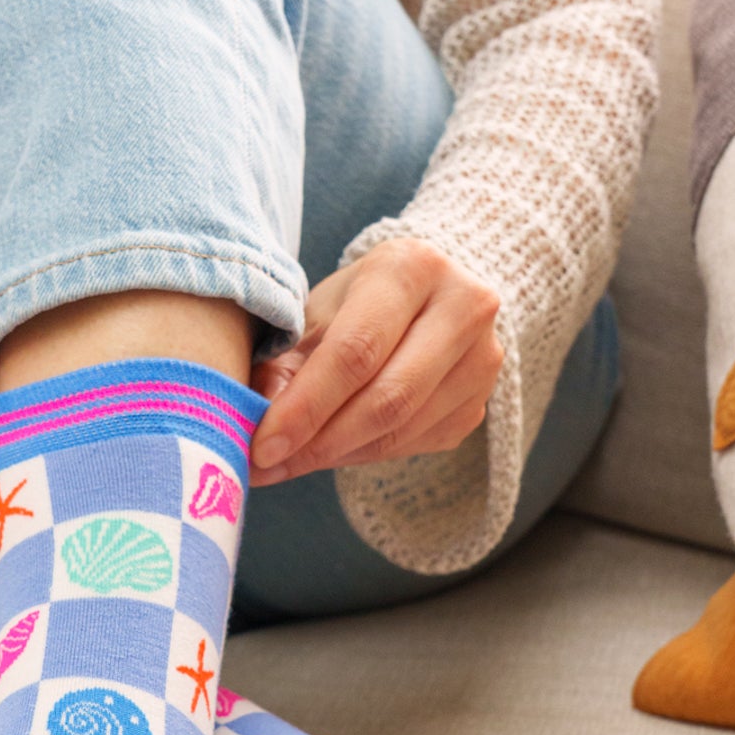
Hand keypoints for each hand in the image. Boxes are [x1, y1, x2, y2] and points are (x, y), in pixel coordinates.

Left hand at [249, 238, 503, 483]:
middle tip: (268, 467)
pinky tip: (330, 451)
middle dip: (319, 443)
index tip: (262, 446)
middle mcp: (463, 307)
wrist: (420, 299)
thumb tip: (252, 421)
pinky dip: (363, 455)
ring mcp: (482, 359)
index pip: (356, 351)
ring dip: (337, 455)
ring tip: (288, 462)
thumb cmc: (355, 304)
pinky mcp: (479, 402)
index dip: (307, 406)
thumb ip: (282, 364)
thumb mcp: (315, 314)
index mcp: (413, 268)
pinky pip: (414, 445)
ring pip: (403, 429)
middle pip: (388, 398)